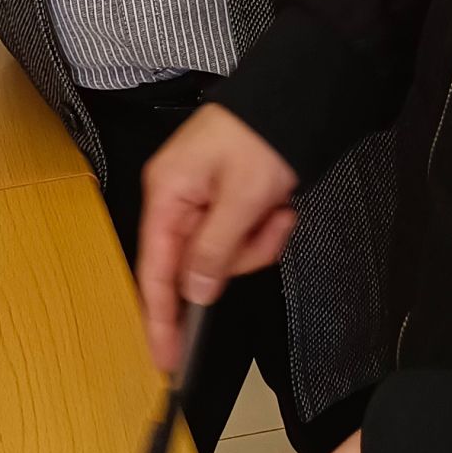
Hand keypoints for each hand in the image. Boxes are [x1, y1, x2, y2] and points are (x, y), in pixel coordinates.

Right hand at [136, 104, 297, 375]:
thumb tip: (194, 293)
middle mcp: (176, 199)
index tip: (166, 359)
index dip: (159, 318)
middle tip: (270, 229)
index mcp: (167, 194)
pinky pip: (238, 235)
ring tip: (278, 208)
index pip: (155, 271)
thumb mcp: (242, 198)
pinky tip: (278, 203)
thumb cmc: (261, 132)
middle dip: (240, 257)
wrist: (296, 92)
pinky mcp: (222, 199)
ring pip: (222, 254)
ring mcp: (199, 199)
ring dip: (257, 241)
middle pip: (195, 265)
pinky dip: (263, 228)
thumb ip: (214, 251)